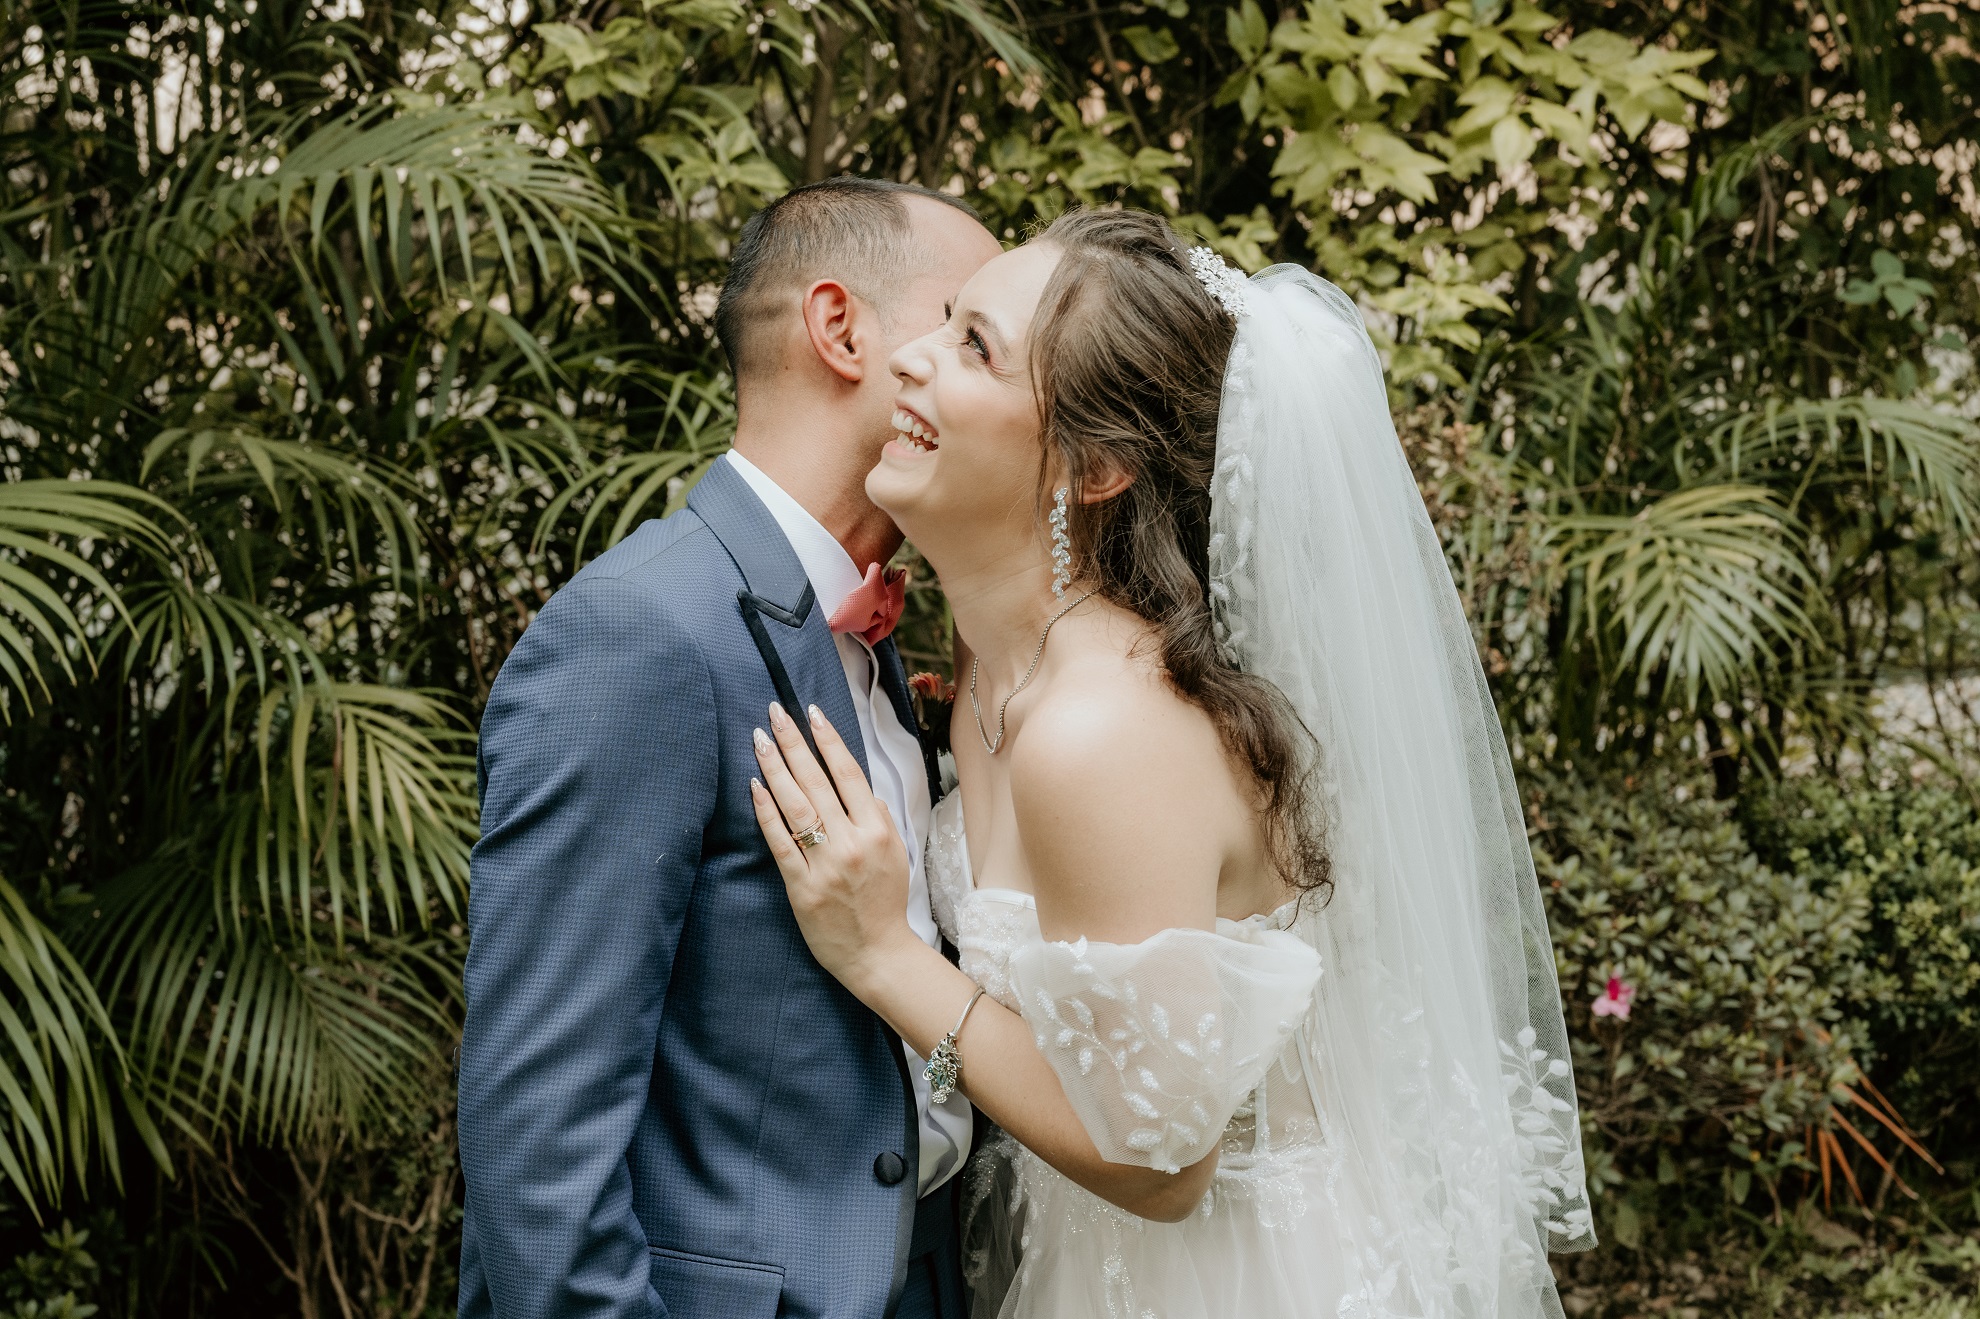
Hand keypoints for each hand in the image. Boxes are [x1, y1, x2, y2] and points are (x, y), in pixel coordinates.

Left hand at [750, 701, 918, 995]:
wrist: (877, 953)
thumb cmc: (886, 901)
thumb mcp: (897, 853)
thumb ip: (878, 817)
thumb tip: (860, 787)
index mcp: (878, 830)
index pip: (849, 774)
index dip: (829, 740)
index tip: (812, 713)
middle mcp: (851, 843)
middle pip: (817, 782)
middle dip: (794, 742)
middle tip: (775, 713)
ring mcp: (825, 865)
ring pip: (796, 806)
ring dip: (775, 768)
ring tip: (759, 740)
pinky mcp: (801, 886)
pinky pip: (780, 842)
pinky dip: (766, 812)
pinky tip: (755, 786)